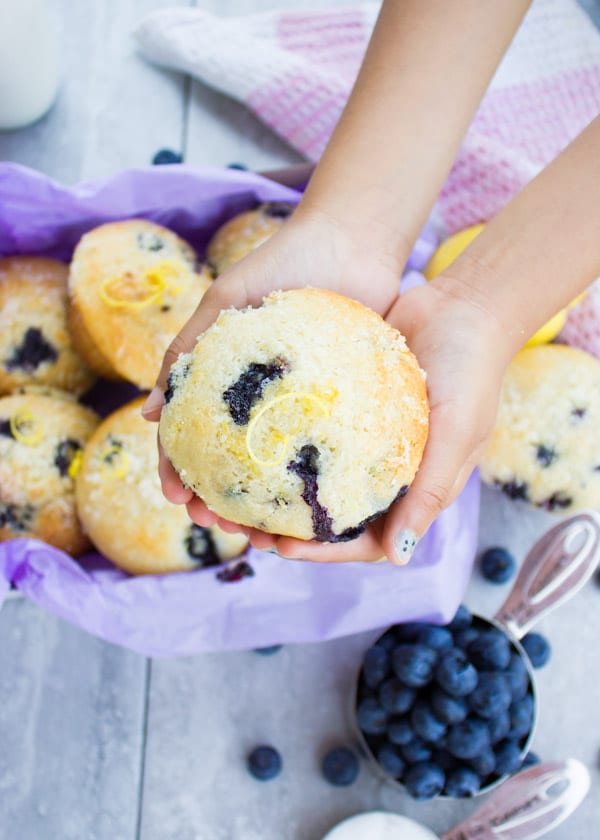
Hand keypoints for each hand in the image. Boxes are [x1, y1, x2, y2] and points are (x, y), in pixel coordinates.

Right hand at [142, 208, 405, 541]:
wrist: (352, 241)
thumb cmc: (284, 262)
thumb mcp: (226, 302)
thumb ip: (186, 352)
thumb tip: (148, 415)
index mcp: (230, 383)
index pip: (196, 437)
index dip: (181, 470)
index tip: (179, 498)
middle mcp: (266, 402)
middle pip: (237, 466)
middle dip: (222, 502)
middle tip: (219, 523)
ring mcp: (306, 408)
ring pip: (282, 472)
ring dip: (267, 508)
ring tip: (266, 534)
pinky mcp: (346, 408)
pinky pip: (330, 454)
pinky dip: (316, 485)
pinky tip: (313, 510)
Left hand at [249, 277, 512, 563]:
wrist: (463, 307)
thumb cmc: (471, 373)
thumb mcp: (458, 435)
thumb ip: (430, 493)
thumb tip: (398, 559)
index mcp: (413, 491)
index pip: (366, 541)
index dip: (326, 553)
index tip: (284, 548)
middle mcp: (385, 473)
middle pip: (332, 517)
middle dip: (292, 529)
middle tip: (247, 528)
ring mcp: (363, 440)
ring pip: (315, 477)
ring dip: (280, 491)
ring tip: (237, 491)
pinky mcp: (346, 407)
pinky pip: (311, 431)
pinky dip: (285, 439)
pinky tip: (251, 437)